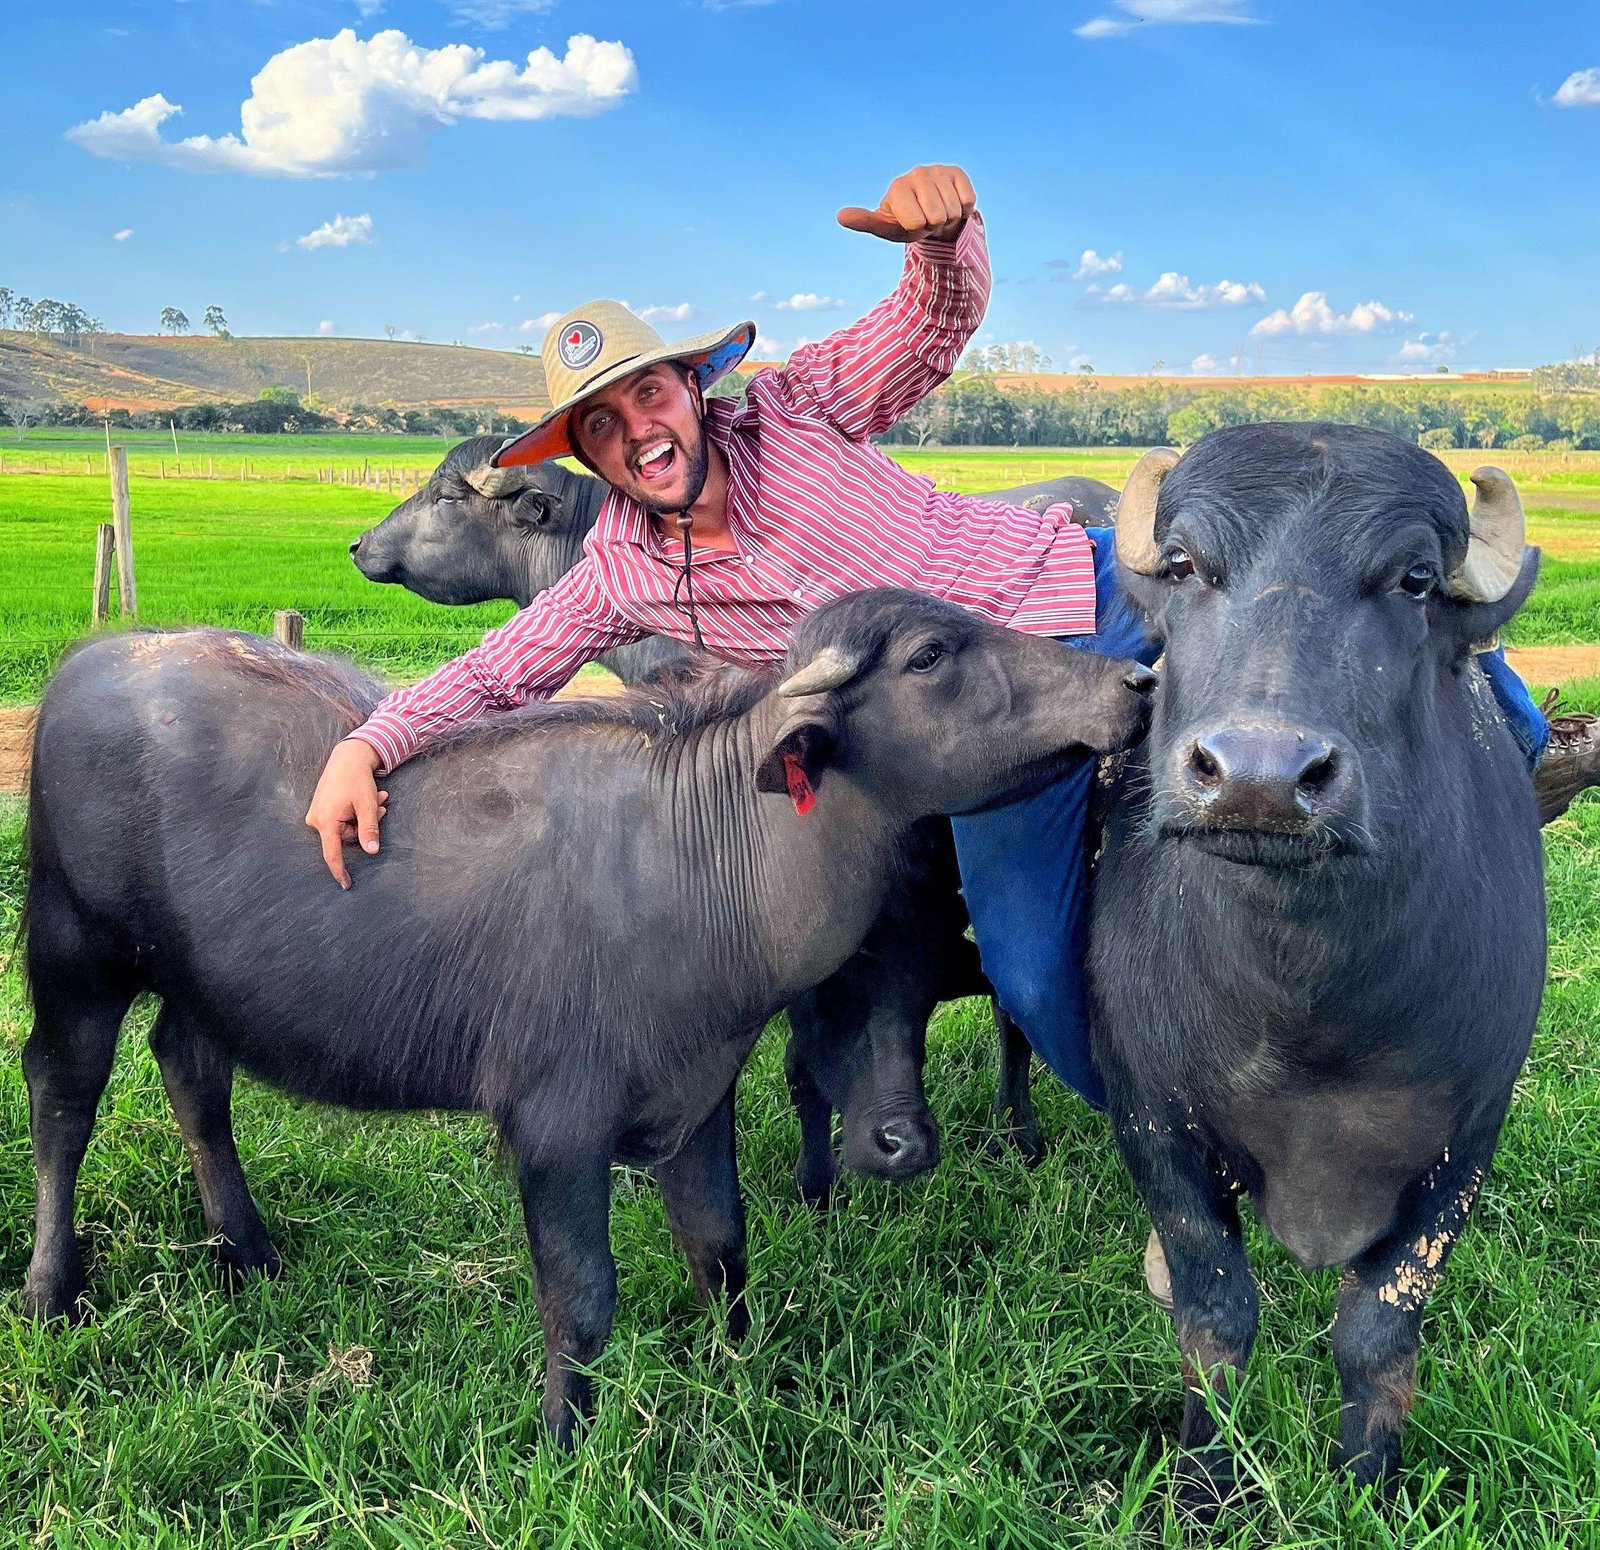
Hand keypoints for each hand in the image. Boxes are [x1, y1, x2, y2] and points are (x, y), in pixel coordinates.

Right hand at [305, 738, 387, 888]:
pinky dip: (357, 811)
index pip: (332, 854)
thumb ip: (369, 829)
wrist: (347, 756)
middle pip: (347, 837)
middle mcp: (317, 820)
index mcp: (326, 822)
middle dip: (367, 824)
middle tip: (382, 806)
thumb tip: (372, 851)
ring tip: (377, 797)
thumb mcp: (368, 805)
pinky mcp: (322, 808)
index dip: (340, 871)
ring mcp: (318, 814)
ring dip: (365, 815)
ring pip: (347, 826)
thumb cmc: (357, 779)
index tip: (347, 885)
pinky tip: (368, 797)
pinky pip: (342, 818)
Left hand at [837, 164, 975, 243]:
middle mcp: (917, 173)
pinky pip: (968, 201)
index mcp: (898, 187)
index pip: (916, 222)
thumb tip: (840, 216)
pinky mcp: (957, 172)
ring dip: (949, 218)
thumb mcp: (886, 227)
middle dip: (934, 224)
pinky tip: (951, 203)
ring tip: (937, 212)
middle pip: (937, 216)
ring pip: (954, 210)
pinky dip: (963, 210)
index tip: (911, 221)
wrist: (932, 213)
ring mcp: (938, 170)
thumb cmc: (906, 222)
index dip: (917, 229)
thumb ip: (865, 222)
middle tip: (926, 218)